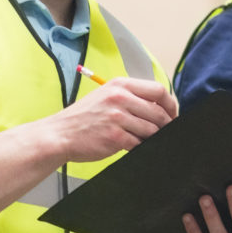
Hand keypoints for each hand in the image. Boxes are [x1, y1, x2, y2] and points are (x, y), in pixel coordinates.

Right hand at [43, 76, 178, 162]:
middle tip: (165, 132)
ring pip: (151, 129)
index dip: (171, 105)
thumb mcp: (106, 96)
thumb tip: (159, 106)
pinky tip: (135, 147)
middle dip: (166, 124)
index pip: (158, 90)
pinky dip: (141, 147)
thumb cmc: (83, 117)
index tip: (172, 115)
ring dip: (153, 137)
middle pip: (159, 111)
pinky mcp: (115, 137)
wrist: (59, 134)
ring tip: (146, 140)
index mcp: (120, 85)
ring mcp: (117, 117)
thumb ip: (131, 97)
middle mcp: (120, 98)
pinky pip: (139, 144)